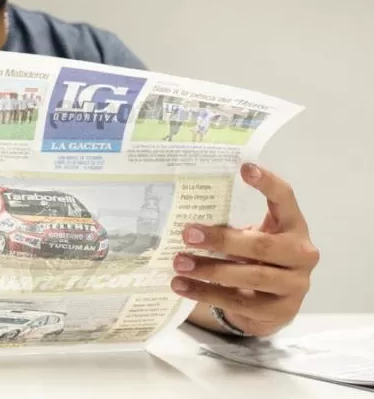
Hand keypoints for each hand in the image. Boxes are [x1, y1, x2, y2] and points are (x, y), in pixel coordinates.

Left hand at [171, 163, 318, 336]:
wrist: (269, 304)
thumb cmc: (254, 258)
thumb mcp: (251, 236)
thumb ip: (231, 223)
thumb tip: (182, 213)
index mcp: (293, 226)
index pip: (285, 199)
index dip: (268, 183)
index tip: (245, 168)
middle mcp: (302, 254)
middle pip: (262, 245)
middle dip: (221, 239)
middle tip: (186, 234)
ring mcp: (295, 285)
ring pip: (251, 276)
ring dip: (209, 270)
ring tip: (178, 263)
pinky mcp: (280, 311)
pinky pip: (239, 302)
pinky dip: (206, 293)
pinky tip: (181, 286)